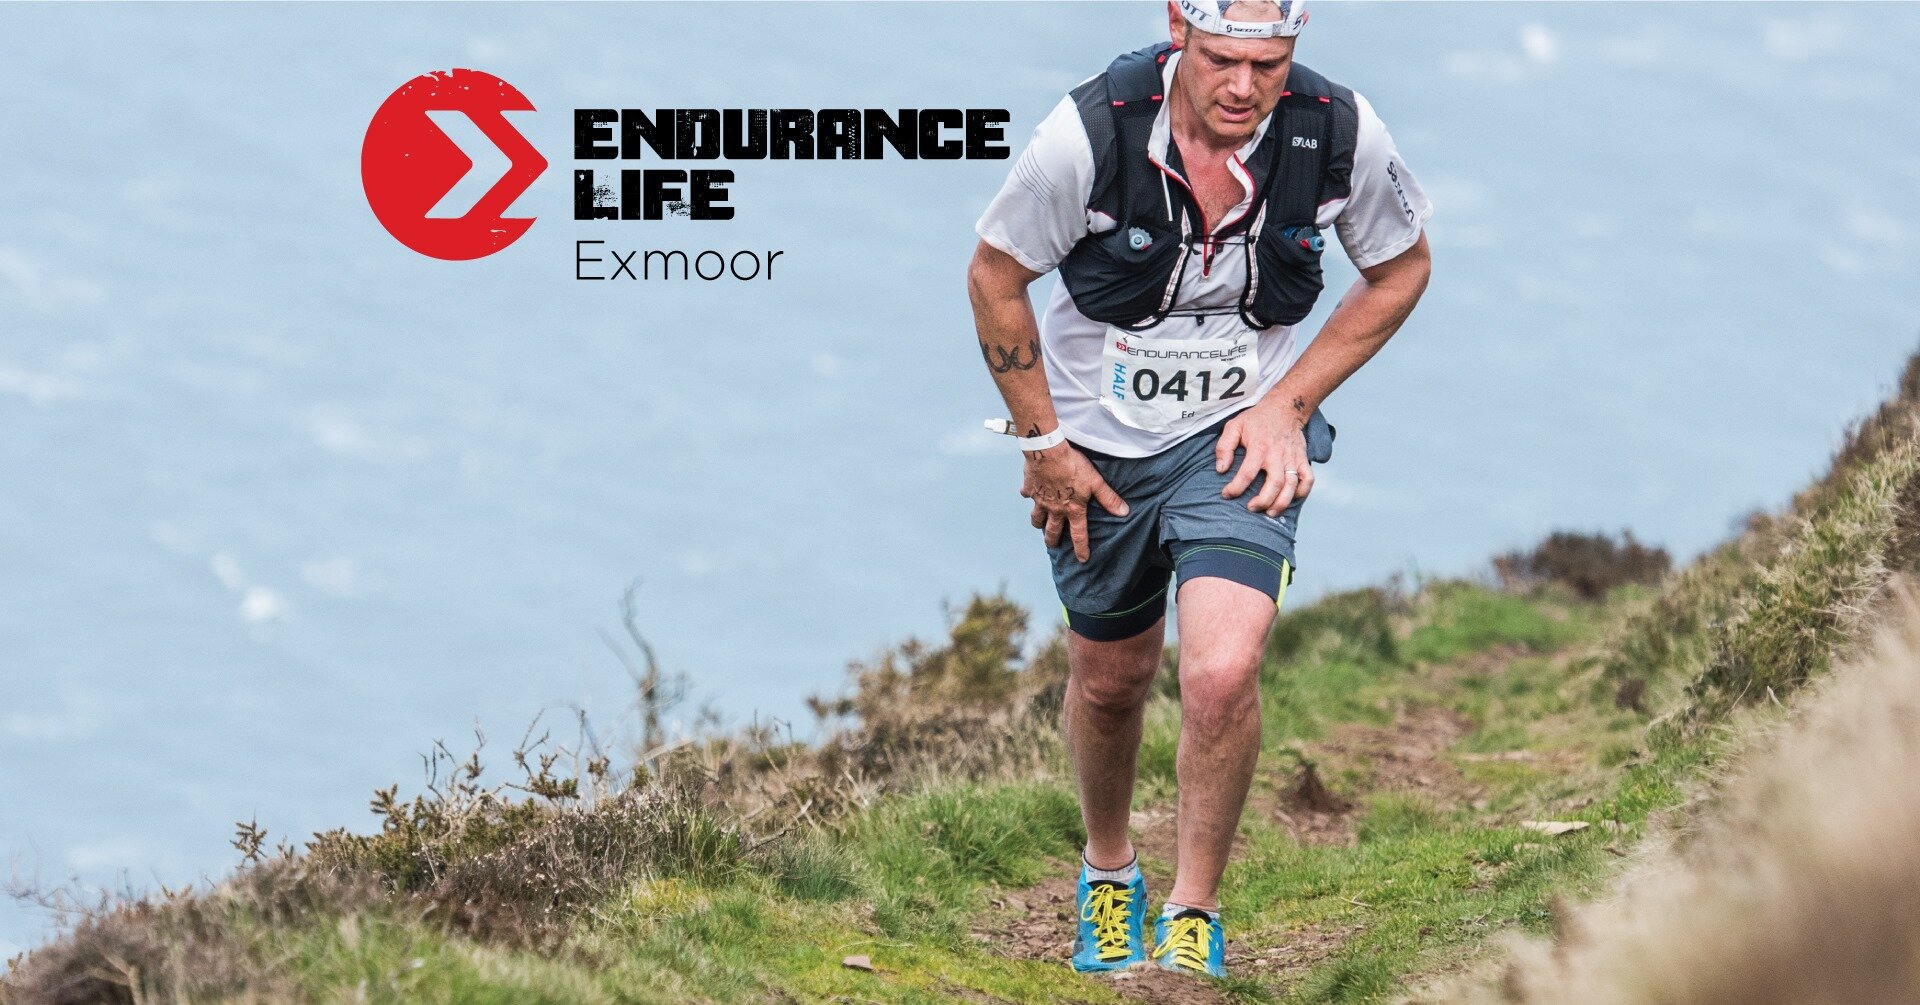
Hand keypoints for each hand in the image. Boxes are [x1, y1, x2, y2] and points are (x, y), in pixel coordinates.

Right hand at [1020, 442, 1128, 561]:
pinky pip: (1027, 495)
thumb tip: (1124, 512)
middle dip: (1052, 540)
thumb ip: (1108, 499)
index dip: (1081, 549)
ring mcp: (1039, 499)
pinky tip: (1030, 492)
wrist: (1048, 450)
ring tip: (1040, 524)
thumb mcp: (1096, 482)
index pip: (1078, 535)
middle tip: (1053, 545)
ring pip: (1036, 517)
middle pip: (1052, 531)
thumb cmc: (1073, 465)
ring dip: (1038, 522)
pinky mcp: (1029, 488)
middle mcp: (1054, 508)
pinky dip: (1028, 495)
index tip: (1082, 559)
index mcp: (1072, 509)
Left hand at [1215, 400, 1313, 515]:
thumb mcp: (1234, 426)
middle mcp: (1277, 455)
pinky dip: (1303, 492)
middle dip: (1263, 500)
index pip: (1247, 473)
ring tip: (1271, 513)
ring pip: (1292, 485)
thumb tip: (1221, 469)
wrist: (1285, 407)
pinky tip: (1291, 499)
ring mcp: (1292, 458)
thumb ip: (1224, 447)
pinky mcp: (1303, 459)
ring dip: (1282, 502)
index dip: (1235, 488)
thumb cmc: (1257, 419)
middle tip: (1251, 508)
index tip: (1227, 494)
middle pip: (1274, 484)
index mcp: (1259, 447)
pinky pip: (1308, 479)